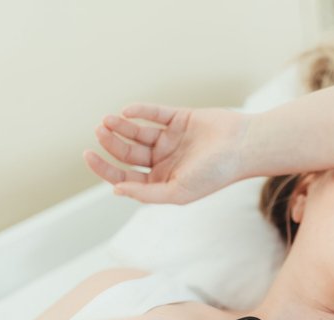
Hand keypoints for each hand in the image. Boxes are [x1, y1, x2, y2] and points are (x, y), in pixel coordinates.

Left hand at [83, 105, 251, 203]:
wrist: (243, 148)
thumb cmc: (215, 174)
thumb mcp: (178, 192)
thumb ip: (147, 193)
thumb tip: (116, 190)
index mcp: (162, 181)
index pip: (125, 177)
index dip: (105, 168)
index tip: (89, 155)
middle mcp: (164, 161)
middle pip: (128, 153)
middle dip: (111, 143)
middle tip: (99, 131)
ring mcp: (172, 139)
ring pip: (138, 131)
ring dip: (121, 126)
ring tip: (108, 120)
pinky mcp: (180, 119)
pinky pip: (155, 113)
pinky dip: (140, 111)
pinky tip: (127, 111)